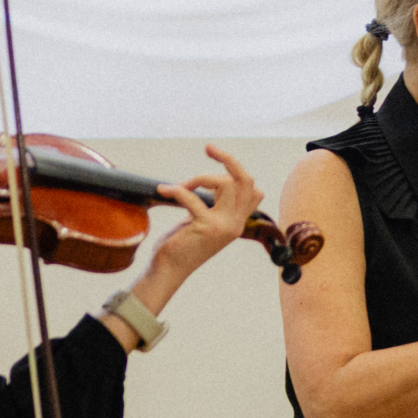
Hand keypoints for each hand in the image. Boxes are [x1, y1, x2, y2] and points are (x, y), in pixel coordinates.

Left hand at [147, 145, 261, 285]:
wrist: (170, 269)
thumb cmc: (182, 244)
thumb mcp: (204, 222)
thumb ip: (214, 207)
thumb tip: (213, 182)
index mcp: (238, 221)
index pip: (253, 190)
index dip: (238, 171)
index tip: (217, 158)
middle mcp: (236, 223)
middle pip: (246, 181)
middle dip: (229, 159)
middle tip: (209, 148)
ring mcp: (223, 226)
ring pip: (226, 184)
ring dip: (200, 177)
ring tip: (180, 185)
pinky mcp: (205, 227)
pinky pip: (192, 197)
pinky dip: (176, 190)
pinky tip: (164, 190)